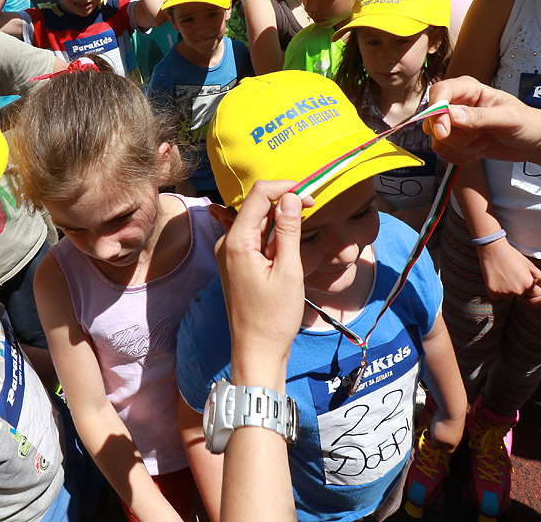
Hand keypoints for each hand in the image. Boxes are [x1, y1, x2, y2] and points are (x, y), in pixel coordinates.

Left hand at [216, 180, 311, 381]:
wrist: (257, 352)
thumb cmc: (274, 317)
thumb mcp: (288, 270)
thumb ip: (288, 230)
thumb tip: (291, 197)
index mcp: (237, 242)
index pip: (258, 195)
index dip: (284, 188)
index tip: (309, 194)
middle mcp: (227, 243)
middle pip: (256, 206)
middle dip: (284, 202)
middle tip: (312, 208)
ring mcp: (230, 254)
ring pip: (256, 222)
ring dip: (279, 221)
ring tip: (302, 232)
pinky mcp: (236, 263)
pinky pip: (254, 238)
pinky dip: (272, 236)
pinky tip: (288, 247)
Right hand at [424, 76, 540, 164]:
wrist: (533, 142)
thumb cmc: (527, 123)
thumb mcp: (508, 118)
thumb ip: (479, 116)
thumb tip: (451, 115)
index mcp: (469, 89)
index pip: (439, 92)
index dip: (435, 110)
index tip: (443, 130)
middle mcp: (457, 104)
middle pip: (432, 120)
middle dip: (452, 136)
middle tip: (476, 138)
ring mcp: (455, 124)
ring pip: (437, 140)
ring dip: (460, 149)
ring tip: (482, 144)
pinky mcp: (455, 141)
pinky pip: (444, 153)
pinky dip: (462, 157)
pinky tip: (480, 151)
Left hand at [429, 405, 465, 454]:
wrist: (452, 408)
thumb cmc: (444, 426)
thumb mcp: (436, 439)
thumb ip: (435, 445)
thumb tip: (435, 448)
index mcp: (453, 443)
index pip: (448, 451)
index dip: (439, 449)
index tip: (432, 445)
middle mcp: (456, 436)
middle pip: (444, 440)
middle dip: (433, 437)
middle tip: (426, 434)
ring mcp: (455, 426)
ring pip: (443, 430)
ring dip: (433, 428)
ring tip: (426, 425)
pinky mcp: (453, 417)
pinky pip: (444, 422)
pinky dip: (437, 421)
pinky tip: (431, 419)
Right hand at [476, 237, 540, 299]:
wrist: (492, 249)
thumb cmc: (511, 255)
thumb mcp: (529, 264)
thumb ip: (538, 276)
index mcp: (528, 284)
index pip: (535, 295)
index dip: (531, 289)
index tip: (525, 282)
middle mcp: (517, 291)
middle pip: (521, 296)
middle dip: (518, 289)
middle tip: (512, 276)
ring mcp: (504, 292)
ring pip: (508, 296)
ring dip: (507, 290)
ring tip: (503, 276)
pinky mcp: (492, 292)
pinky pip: (497, 296)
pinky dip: (496, 290)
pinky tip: (496, 279)